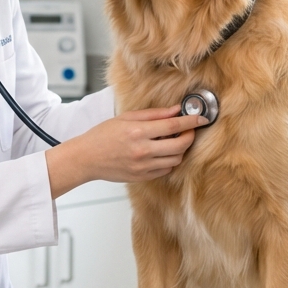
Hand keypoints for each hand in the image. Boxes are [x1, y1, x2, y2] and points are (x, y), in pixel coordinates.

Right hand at [45, 107, 206, 198]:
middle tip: (190, 130)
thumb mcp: (126, 118)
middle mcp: (143, 151)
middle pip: (180, 146)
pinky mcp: (142, 177)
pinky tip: (162, 152)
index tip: (201, 118)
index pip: (174, 126)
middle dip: (190, 137)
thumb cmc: (102, 136)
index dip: (191, 122)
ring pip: (176, 159)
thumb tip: (176, 111)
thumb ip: (153, 115)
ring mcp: (143, 166)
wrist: (87, 158)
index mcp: (138, 132)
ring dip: (180, 149)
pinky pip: (166, 169)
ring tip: (173, 140)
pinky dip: (169, 160)